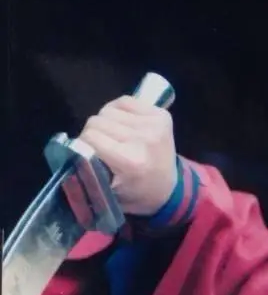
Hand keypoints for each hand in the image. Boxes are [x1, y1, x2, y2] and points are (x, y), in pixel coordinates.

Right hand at [79, 96, 177, 215]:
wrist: (169, 189)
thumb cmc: (135, 193)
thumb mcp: (108, 192)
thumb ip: (88, 171)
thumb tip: (71, 148)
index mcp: (130, 161)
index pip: (90, 136)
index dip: (84, 143)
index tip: (90, 153)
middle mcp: (143, 139)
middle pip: (97, 120)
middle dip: (94, 133)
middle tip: (103, 147)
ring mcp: (154, 125)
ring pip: (109, 109)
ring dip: (106, 122)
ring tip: (115, 137)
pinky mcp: (161, 114)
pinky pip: (125, 101)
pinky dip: (119, 111)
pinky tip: (124, 125)